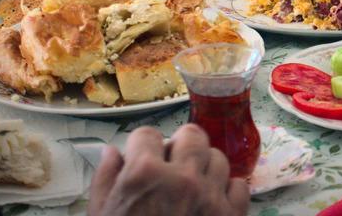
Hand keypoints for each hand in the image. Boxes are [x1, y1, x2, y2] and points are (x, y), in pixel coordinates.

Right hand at [88, 125, 248, 215]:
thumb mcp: (101, 215)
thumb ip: (106, 179)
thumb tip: (112, 152)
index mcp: (144, 174)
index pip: (147, 134)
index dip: (142, 146)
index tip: (142, 157)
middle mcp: (182, 178)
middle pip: (192, 134)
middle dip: (180, 145)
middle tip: (172, 163)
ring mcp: (211, 196)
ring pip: (218, 158)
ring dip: (204, 167)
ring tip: (192, 185)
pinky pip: (240, 186)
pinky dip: (228, 191)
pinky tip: (211, 202)